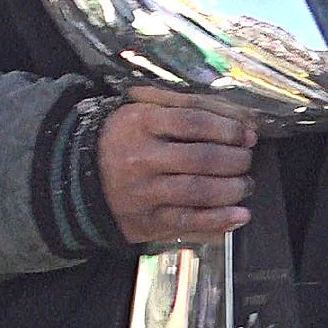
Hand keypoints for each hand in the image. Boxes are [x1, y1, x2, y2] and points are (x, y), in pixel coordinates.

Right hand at [98, 87, 255, 245]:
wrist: (80, 180)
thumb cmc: (123, 139)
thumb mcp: (144, 109)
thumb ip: (189, 105)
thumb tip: (240, 118)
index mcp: (141, 123)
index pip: (194, 121)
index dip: (228, 128)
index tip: (247, 134)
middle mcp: (141, 158)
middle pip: (202, 157)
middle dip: (235, 159)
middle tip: (246, 159)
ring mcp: (144, 192)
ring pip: (199, 191)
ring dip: (233, 189)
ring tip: (244, 184)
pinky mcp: (147, 221)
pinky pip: (189, 222)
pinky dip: (220, 220)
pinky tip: (240, 215)